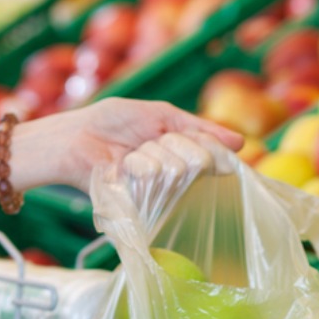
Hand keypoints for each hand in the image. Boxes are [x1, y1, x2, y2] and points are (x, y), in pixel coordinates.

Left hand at [57, 97, 243, 191]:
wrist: (78, 138)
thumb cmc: (115, 123)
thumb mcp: (161, 115)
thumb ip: (198, 127)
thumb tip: (240, 143)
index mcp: (181, 155)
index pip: (211, 155)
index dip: (211, 150)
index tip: (211, 149)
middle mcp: (174, 176)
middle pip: (195, 161)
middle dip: (170, 144)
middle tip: (147, 141)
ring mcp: (158, 191)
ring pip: (173, 170)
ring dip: (148, 153)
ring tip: (129, 154)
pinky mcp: (141, 203)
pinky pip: (154, 182)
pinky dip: (138, 167)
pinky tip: (123, 167)